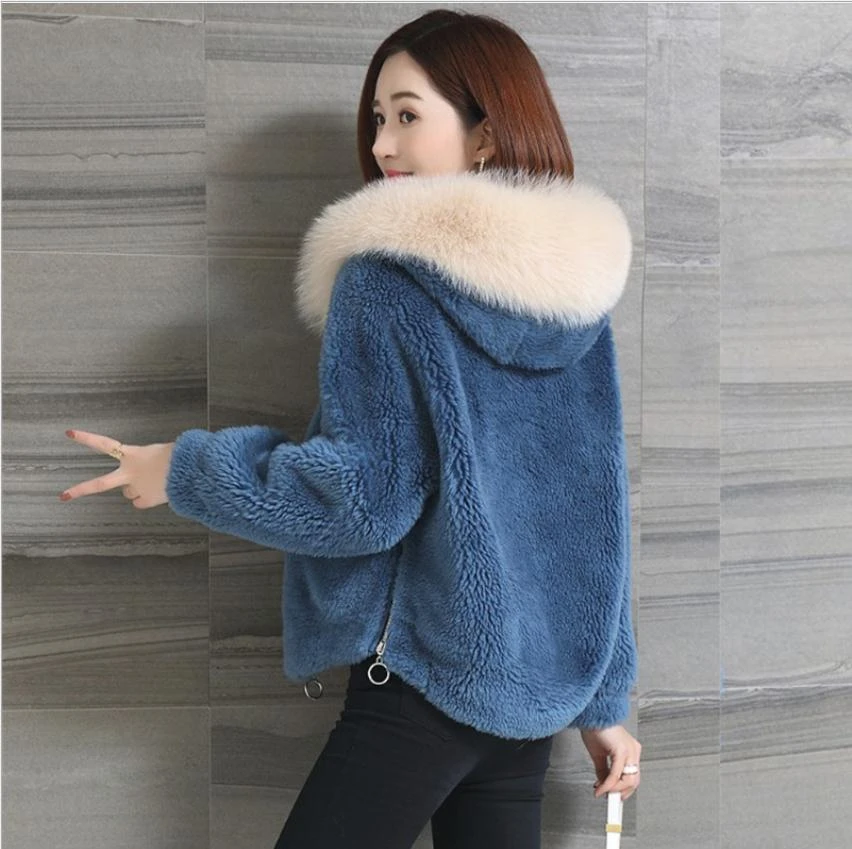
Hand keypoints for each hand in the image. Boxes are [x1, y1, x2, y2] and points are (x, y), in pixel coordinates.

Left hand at [60, 429, 174, 509]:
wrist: (191, 471)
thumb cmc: (180, 457)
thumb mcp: (162, 450)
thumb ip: (149, 458)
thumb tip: (149, 470)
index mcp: (133, 454)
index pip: (105, 444)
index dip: (86, 438)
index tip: (69, 433)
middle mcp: (130, 473)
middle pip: (101, 484)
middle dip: (81, 490)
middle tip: (64, 496)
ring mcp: (136, 489)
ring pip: (129, 493)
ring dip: (137, 489)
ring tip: (155, 482)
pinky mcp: (146, 501)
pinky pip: (140, 502)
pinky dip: (147, 499)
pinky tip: (158, 492)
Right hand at [580, 724, 641, 801]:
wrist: (589, 713)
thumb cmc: (594, 727)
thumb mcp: (598, 754)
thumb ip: (603, 770)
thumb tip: (603, 784)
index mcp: (630, 750)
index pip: (632, 776)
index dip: (623, 790)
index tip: (614, 798)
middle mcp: (633, 750)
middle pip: (634, 781)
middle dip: (620, 793)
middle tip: (608, 798)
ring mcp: (630, 750)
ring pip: (629, 780)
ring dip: (614, 790)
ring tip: (603, 792)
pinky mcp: (622, 750)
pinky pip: (616, 774)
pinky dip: (608, 784)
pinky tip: (600, 787)